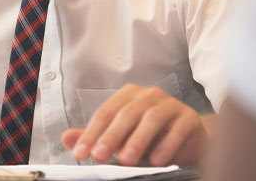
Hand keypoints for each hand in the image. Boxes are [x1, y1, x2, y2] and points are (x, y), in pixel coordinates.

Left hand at [61, 84, 208, 165]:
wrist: (189, 140)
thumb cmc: (149, 137)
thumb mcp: (121, 138)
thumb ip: (96, 137)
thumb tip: (66, 139)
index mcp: (127, 96)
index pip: (105, 113)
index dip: (91, 134)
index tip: (80, 154)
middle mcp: (148, 95)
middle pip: (125, 114)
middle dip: (111, 136)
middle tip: (100, 156)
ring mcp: (170, 104)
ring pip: (151, 119)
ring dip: (138, 140)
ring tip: (127, 160)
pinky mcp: (188, 117)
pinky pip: (177, 129)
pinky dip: (167, 145)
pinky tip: (157, 160)